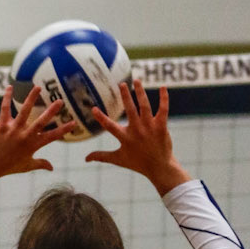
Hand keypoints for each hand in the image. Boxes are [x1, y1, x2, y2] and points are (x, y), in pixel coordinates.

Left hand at [0, 87, 76, 196]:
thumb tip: (52, 168)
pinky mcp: (2, 126)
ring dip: (31, 98)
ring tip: (38, 87)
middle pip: (41, 122)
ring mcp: (13, 130)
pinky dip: (6, 97)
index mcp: (33, 145)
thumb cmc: (9, 166)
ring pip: (24, 111)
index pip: (52, 136)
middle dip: (51, 111)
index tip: (74, 122)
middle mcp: (25, 136)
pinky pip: (5, 109)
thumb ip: (41, 164)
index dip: (64, 130)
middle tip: (60, 101)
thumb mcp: (27, 166)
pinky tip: (10, 87)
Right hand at [85, 79, 189, 193]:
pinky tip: (163, 87)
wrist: (159, 167)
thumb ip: (101, 156)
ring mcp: (150, 127)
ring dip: (141, 92)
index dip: (101, 118)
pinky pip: (163, 109)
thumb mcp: (118, 159)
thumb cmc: (137, 163)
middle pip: (130, 110)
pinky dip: (164, 98)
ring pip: (145, 106)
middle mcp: (137, 131)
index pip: (110, 126)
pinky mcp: (161, 126)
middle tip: (122, 84)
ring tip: (137, 81)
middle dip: (125, 96)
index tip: (93, 108)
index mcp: (125, 138)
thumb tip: (85, 158)